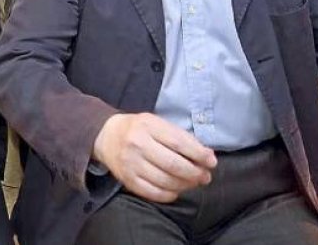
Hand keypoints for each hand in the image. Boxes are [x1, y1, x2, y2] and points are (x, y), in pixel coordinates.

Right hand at [92, 113, 216, 202]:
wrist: (106, 136)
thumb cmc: (138, 129)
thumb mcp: (157, 123)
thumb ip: (181, 137)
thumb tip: (207, 155)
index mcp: (148, 126)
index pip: (179, 143)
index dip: (199, 154)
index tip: (212, 162)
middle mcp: (138, 145)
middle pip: (173, 165)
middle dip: (195, 173)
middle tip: (205, 176)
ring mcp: (131, 164)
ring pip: (165, 181)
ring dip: (185, 185)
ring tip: (193, 182)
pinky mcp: (127, 180)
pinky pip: (153, 193)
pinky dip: (169, 195)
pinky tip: (176, 190)